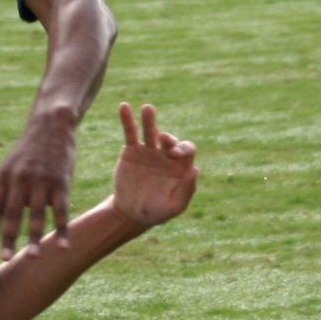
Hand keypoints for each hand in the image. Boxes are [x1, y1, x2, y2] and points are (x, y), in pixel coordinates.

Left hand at [0, 108, 76, 258]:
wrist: (51, 126)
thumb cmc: (27, 152)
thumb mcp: (7, 168)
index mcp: (4, 176)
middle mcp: (20, 180)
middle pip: (13, 213)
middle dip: (9, 237)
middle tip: (5, 259)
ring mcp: (42, 182)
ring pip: (37, 215)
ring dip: (34, 238)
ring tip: (33, 257)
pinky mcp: (61, 183)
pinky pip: (61, 211)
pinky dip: (62, 230)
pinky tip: (63, 246)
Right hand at [110, 102, 197, 229]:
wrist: (131, 213)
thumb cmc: (157, 212)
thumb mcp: (174, 207)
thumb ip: (187, 191)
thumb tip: (195, 170)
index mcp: (180, 166)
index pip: (187, 149)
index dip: (183, 148)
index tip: (174, 154)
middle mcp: (166, 155)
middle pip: (170, 139)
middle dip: (168, 138)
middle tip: (163, 141)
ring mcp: (148, 151)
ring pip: (151, 130)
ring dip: (150, 119)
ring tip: (148, 109)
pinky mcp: (131, 151)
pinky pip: (130, 132)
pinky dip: (127, 119)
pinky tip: (124, 106)